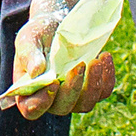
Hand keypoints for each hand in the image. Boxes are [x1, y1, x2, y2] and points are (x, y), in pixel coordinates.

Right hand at [9, 5, 119, 120]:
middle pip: (62, 108)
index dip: (41, 104)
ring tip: (95, 60)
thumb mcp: (28, 39)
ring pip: (85, 104)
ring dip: (93, 85)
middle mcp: (52, 100)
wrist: (59, 26)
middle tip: (79, 65)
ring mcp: (73, 97)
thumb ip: (28, 54)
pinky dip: (107, 78)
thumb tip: (36, 71)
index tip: (53, 83)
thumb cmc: (38, 35)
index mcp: (29, 92)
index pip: (31, 109)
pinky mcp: (92, 89)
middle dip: (73, 89)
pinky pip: (103, 92)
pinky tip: (104, 57)